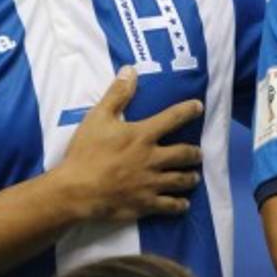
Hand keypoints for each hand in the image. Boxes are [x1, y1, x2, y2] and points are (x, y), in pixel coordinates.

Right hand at [53, 66, 202, 221]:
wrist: (77, 190)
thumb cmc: (86, 152)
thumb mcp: (97, 117)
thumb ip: (116, 95)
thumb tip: (131, 71)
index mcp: (143, 135)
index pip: (172, 118)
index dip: (188, 111)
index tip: (198, 107)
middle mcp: (153, 159)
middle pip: (184, 154)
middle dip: (194, 153)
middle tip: (198, 153)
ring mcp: (151, 184)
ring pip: (181, 180)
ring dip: (190, 177)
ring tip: (194, 176)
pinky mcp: (146, 204)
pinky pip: (170, 205)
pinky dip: (180, 204)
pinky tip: (183, 203)